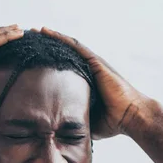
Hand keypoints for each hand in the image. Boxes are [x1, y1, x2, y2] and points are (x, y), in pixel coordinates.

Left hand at [37, 27, 156, 138]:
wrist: (130, 117)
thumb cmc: (112, 122)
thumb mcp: (86, 121)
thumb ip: (73, 121)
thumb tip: (55, 132)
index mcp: (87, 82)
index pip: (65, 69)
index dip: (51, 62)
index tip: (34, 59)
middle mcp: (90, 70)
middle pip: (66, 53)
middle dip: (50, 46)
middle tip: (32, 39)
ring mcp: (93, 64)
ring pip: (69, 46)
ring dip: (53, 37)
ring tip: (37, 30)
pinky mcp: (96, 63)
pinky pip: (76, 47)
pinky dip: (61, 39)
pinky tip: (48, 32)